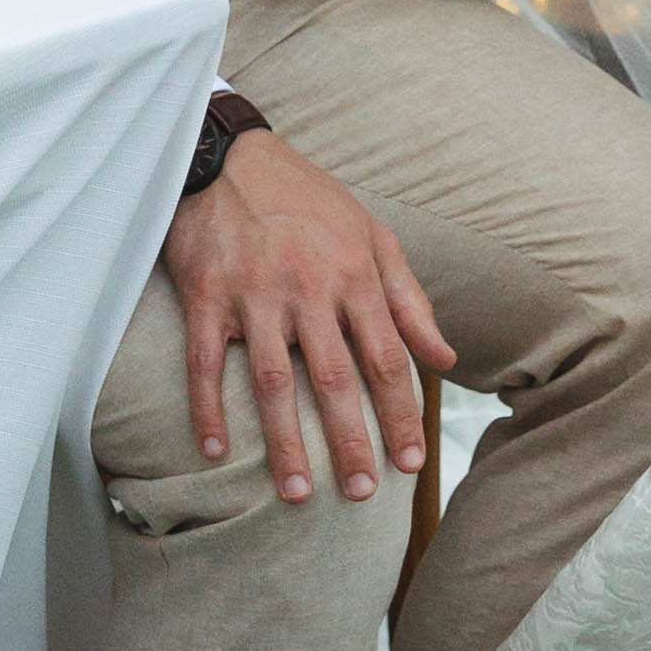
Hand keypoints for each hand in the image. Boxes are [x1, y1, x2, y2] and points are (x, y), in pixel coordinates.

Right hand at [164, 124, 453, 507]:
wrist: (228, 156)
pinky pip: (205, 362)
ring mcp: (254, 293)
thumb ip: (410, 300)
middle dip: (352, 441)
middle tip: (362, 494)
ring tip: (298, 492)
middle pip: (336, 379)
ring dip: (286, 442)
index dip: (401, 415)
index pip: (387, 359)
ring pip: (274, 381)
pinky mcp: (206, 294)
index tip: (410, 464)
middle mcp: (308, 287)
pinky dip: (207, 408)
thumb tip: (445, 358)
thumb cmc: (306, 200)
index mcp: (354, 274)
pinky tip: (213, 451)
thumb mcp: (372, 235)